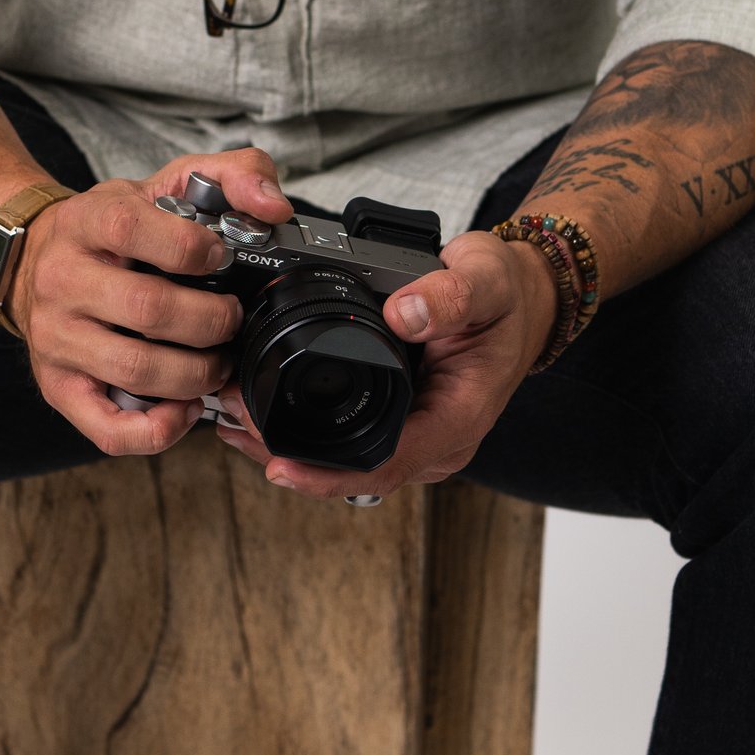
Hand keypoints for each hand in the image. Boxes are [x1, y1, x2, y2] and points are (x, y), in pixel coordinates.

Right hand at [10, 147, 292, 456]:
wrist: (35, 260)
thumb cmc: (113, 229)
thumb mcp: (166, 182)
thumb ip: (233, 175)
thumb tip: (274, 207)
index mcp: (87, 222)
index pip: (134, 230)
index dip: (193, 249)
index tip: (220, 259)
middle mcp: (62, 280)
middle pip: (148, 309)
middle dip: (211, 321)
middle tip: (230, 320)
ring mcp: (56, 338)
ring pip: (135, 370)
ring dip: (195, 374)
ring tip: (216, 363)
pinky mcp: (58, 387)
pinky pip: (109, 430)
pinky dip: (159, 429)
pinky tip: (185, 407)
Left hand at [210, 225, 559, 502]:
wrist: (522, 301)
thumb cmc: (506, 297)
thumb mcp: (486, 281)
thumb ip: (451, 296)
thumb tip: (405, 312)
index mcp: (457, 418)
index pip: (386, 464)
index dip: (328, 474)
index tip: (279, 466)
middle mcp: (436, 441)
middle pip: (355, 473)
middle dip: (292, 460)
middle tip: (232, 425)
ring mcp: (418, 437)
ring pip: (347, 463)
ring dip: (291, 448)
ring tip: (231, 420)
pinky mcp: (402, 424)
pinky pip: (350, 442)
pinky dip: (306, 432)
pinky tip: (264, 411)